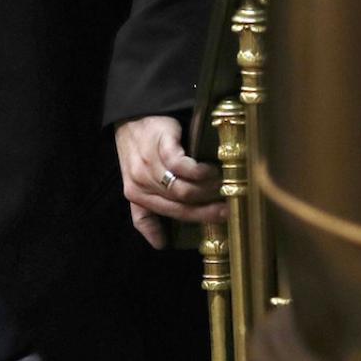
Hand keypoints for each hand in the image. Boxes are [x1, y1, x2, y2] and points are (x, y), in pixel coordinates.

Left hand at [113, 114, 225, 248]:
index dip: (199, 219)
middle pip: (181, 204)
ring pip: (183, 189)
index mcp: (136, 195)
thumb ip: (145, 214)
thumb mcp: (136, 183)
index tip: (222, 220)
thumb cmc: (138, 150)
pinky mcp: (160, 146)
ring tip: (223, 184)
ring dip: (207, 189)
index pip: (172, 215)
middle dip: (208, 209)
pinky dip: (199, 172)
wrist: (131, 116)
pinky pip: (182, 167)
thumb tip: (160, 244)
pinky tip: (210, 169)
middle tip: (229, 206)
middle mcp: (141, 183)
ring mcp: (149, 165)